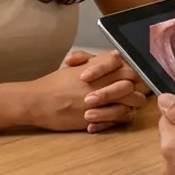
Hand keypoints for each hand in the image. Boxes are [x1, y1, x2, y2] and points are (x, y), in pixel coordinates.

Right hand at [27, 50, 146, 132]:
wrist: (36, 102)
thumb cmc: (54, 83)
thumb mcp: (76, 67)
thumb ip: (97, 61)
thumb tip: (115, 55)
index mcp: (96, 68)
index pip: (126, 66)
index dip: (135, 71)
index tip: (135, 76)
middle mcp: (99, 83)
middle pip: (131, 83)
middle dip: (138, 87)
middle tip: (137, 91)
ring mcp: (98, 101)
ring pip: (129, 102)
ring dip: (132, 103)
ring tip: (129, 104)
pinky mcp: (94, 118)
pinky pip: (117, 118)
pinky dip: (121, 117)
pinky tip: (118, 115)